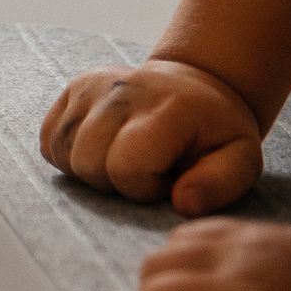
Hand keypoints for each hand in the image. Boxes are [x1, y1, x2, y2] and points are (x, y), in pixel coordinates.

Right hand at [39, 59, 263, 214]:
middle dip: (114, 182)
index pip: (126, 166)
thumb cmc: (215, 131)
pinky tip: (100, 150)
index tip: (168, 180)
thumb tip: (182, 204)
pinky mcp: (72, 89)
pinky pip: (48, 140)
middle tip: (145, 172)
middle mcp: (121, 90)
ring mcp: (91, 86)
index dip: (144, 188)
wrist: (196, 86)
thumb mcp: (241, 159)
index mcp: (165, 109)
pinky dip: (68, 155)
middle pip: (88, 162)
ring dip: (89, 170)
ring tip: (123, 161)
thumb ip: (219, 185)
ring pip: (62, 153)